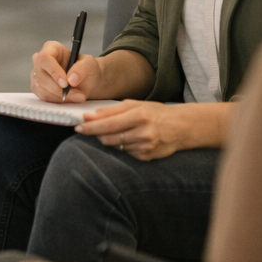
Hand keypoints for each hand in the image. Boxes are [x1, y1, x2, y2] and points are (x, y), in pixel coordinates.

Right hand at [31, 42, 102, 102]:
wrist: (85, 81)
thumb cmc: (85, 68)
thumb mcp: (89, 64)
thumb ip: (82, 68)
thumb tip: (71, 79)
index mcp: (51, 48)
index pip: (45, 58)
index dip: (53, 71)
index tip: (65, 83)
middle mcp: (40, 61)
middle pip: (42, 76)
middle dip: (60, 89)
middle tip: (78, 94)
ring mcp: (37, 75)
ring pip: (42, 89)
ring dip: (61, 96)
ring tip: (78, 96)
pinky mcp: (38, 88)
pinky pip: (44, 97)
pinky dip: (58, 100)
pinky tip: (69, 98)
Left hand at [75, 100, 189, 159]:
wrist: (182, 127)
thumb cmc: (157, 113)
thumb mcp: (135, 105)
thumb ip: (111, 110)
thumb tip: (88, 116)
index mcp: (140, 116)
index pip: (107, 124)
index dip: (90, 127)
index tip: (78, 126)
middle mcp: (143, 133)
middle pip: (108, 138)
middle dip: (95, 134)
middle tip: (88, 128)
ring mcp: (145, 147)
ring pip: (114, 146)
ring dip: (108, 139)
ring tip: (114, 131)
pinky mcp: (146, 157)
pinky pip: (124, 153)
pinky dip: (121, 146)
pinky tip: (129, 138)